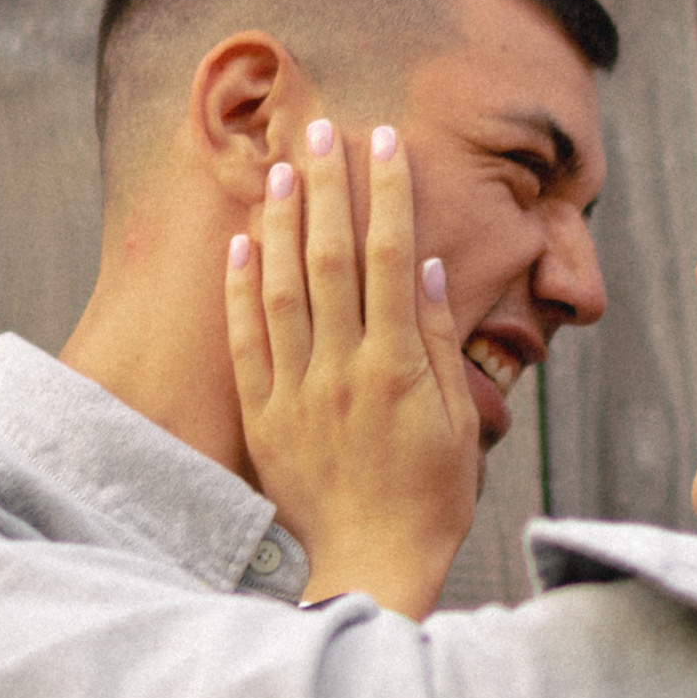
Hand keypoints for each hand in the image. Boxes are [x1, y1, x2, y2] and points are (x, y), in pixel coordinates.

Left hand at [226, 117, 480, 616]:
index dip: (387, 194)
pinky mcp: (264, 416)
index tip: (384, 141)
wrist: (370, 567)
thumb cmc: (429, 499)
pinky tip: (240, 243)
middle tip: (322, 130)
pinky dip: (240, 289)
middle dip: (327, 187)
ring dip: (281, 222)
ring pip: (282, 288)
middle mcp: (343, 368)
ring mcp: (297, 391)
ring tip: (279, 169)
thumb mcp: (456, 423)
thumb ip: (439, 343)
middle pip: (331, 258)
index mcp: (399, 366)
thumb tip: (427, 268)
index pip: (391, 257)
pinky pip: (246, 342)